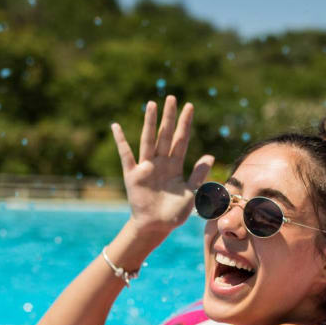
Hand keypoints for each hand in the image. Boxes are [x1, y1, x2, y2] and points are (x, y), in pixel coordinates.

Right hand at [111, 96, 214, 233]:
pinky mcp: (133, 175)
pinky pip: (126, 155)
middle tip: (172, 97)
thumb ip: (198, 175)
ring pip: (148, 140)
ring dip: (150, 123)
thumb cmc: (175, 213)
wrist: (156, 227)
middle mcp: (161, 162)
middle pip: (166, 135)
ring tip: (151, 104)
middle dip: (169, 117)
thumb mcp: (191, 194)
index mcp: (175, 166)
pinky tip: (116, 126)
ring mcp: (146, 167)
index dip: (186, 124)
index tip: (190, 106)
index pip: (182, 140)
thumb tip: (209, 155)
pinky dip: (121, 141)